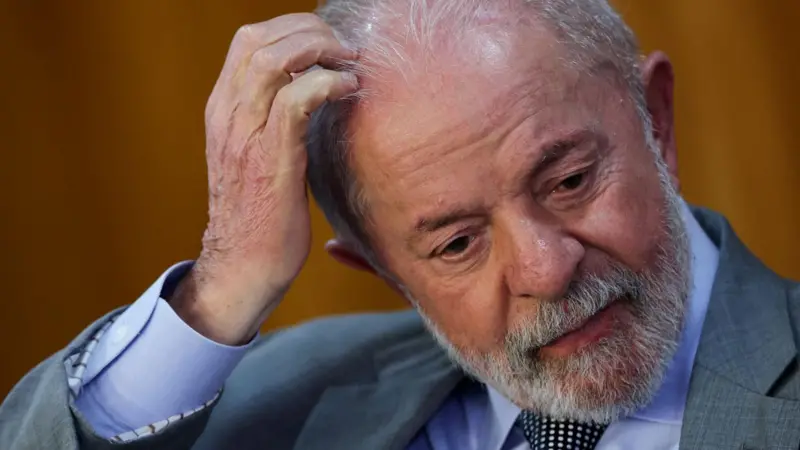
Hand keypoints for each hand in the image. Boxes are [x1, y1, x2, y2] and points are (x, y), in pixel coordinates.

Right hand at [169, 13, 357, 344]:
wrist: (241, 266)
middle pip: (258, 37)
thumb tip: (310, 96)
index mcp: (223, 110)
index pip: (248, 41)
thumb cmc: (258, 215)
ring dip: (321, 50)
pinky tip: (350, 91)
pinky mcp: (272, 157)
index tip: (327, 43)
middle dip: (309, 29)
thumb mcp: (256, 157)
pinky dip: (328, 83)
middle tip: (344, 50)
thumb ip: (271, 122)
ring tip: (350, 65)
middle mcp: (228, 114)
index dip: (291, 28)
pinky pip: (298, 98)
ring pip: (274, 58)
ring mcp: (246, 134)